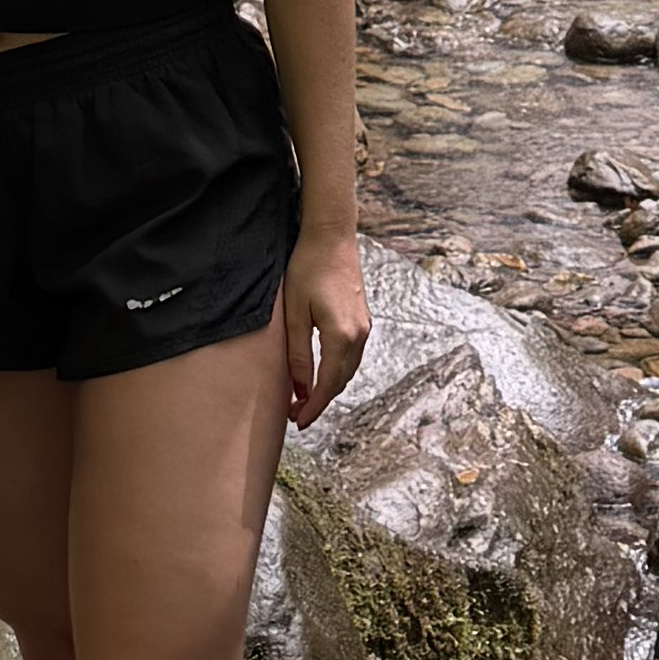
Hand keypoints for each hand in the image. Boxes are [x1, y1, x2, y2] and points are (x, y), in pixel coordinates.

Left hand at [281, 233, 370, 428]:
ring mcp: (364, 327)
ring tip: (304, 399)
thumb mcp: (295, 313)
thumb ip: (298, 353)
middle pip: (340, 382)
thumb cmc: (307, 268)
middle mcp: (359, 335)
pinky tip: (320, 374)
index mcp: (342, 336)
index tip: (297, 422)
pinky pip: (351, 356)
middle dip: (319, 402)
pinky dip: (336, 371)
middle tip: (295, 415)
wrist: (332, 236)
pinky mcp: (361, 319)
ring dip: (328, 388)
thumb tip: (300, 389)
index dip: (312, 407)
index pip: (327, 385)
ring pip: (347, 371)